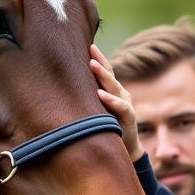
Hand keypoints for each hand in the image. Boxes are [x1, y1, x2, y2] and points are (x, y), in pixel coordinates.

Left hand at [90, 44, 142, 160]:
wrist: (125, 149)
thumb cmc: (108, 128)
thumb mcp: (96, 111)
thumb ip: (88, 100)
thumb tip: (65, 89)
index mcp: (111, 91)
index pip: (105, 71)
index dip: (97, 58)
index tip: (87, 45)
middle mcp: (120, 94)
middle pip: (109, 74)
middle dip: (99, 60)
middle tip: (90, 48)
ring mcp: (125, 104)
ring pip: (114, 86)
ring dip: (103, 75)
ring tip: (92, 65)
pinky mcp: (129, 117)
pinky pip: (121, 106)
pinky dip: (111, 100)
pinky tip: (101, 95)